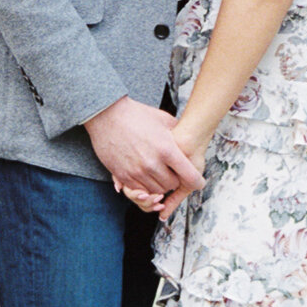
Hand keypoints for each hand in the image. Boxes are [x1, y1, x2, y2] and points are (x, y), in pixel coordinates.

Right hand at [86, 94, 202, 210]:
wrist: (108, 116)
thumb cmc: (137, 115)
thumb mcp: (164, 120)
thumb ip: (179, 135)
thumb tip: (189, 144)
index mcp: (167, 149)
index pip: (189, 176)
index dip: (197, 181)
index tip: (198, 182)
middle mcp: (152, 164)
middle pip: (173, 185)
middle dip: (175, 179)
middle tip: (172, 171)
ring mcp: (137, 172)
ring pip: (157, 191)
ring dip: (159, 184)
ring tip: (157, 171)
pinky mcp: (123, 176)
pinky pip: (140, 191)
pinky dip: (145, 186)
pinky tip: (145, 173)